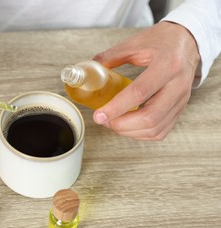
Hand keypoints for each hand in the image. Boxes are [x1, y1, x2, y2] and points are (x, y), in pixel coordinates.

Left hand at [92, 22, 199, 140]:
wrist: (188, 41)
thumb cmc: (162, 41)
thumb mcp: (135, 43)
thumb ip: (110, 56)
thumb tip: (90, 70)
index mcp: (166, 65)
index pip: (139, 92)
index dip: (116, 107)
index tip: (99, 115)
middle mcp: (177, 85)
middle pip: (149, 117)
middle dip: (121, 125)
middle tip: (104, 120)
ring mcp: (181, 100)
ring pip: (155, 129)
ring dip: (130, 132)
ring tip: (113, 123)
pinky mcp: (180, 109)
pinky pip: (161, 131)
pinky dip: (141, 134)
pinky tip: (128, 127)